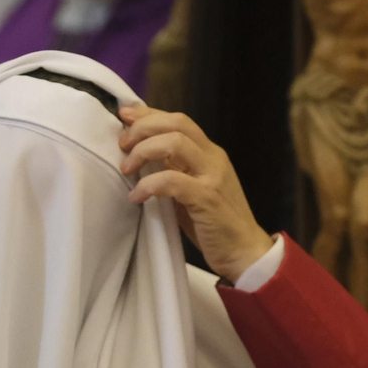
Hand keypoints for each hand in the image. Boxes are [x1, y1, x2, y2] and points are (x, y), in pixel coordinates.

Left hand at [118, 105, 275, 282]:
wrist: (245, 253)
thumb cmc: (213, 223)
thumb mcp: (192, 189)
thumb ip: (173, 169)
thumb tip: (140, 156)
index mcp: (209, 153)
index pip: (178, 120)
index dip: (149, 114)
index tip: (124, 115)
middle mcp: (213, 158)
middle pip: (177, 123)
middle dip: (143, 127)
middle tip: (122, 144)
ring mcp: (212, 177)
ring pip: (175, 143)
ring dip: (144, 151)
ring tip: (126, 169)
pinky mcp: (208, 199)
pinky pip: (172, 181)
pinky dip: (148, 185)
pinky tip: (137, 197)